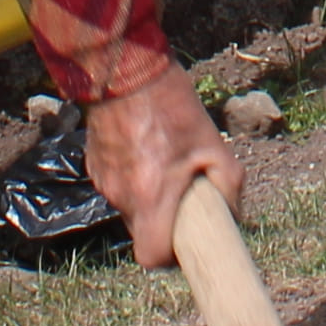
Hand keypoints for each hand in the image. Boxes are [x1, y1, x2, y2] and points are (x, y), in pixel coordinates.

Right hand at [83, 66, 245, 268]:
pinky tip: (147, 148)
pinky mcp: (93, 164)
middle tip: (184, 194)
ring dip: (148, 196)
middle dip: (164, 221)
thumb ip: (229, 187)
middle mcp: (121, 196)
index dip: (169, 258)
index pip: (150, 257)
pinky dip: (134, 177)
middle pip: (142, 231)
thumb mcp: (214, 144)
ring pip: (129, 206)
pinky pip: (117, 184)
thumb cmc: (171, 104)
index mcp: (150, 197)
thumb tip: (232, 214)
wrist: (122, 67)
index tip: (184, 241)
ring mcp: (103, 180)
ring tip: (165, 162)